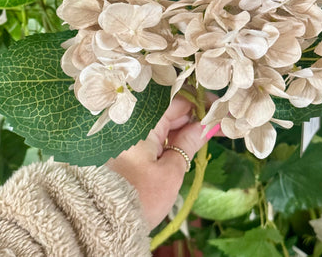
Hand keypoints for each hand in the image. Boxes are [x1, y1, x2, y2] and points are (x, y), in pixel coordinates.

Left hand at [107, 96, 206, 229]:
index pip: (177, 100)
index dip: (200, 102)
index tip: (219, 108)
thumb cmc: (139, 195)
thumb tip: (206, 126)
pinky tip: (186, 144)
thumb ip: (189, 143)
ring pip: (161, 122)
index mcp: (143, 120)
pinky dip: (169, 138)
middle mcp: (133, 121)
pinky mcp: (125, 146)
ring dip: (182, 128)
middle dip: (193, 116)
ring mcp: (128, 134)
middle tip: (218, 123)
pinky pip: (152, 134)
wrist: (102, 222)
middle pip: (169, 110)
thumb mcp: (170, 172)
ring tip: (206, 134)